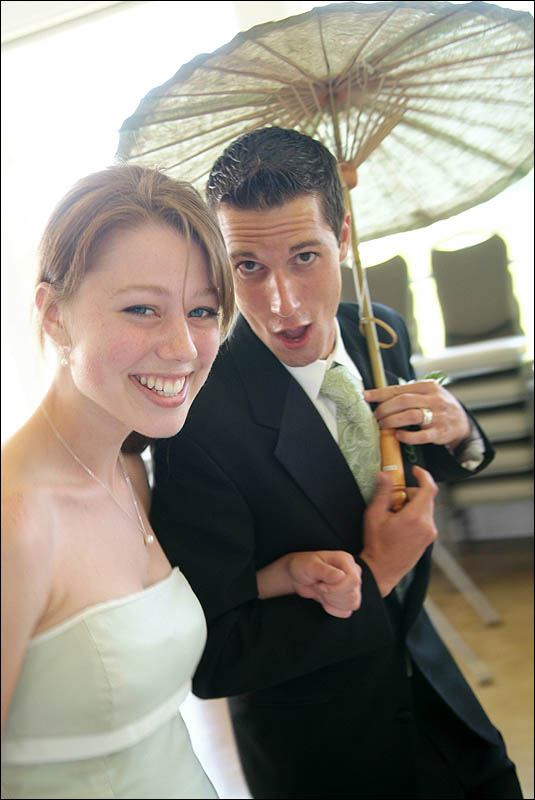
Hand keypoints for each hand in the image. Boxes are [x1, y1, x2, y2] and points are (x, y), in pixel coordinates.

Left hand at [287, 551, 361, 618]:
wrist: (297, 576)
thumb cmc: (303, 566)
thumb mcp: (310, 566)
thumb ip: (325, 571)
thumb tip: (341, 577)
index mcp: (346, 561)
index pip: (353, 580)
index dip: (336, 588)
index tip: (321, 584)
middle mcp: (352, 572)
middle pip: (352, 595)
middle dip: (331, 595)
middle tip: (319, 586)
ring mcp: (351, 586)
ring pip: (352, 604)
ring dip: (332, 602)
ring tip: (321, 591)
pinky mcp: (347, 598)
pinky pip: (347, 612)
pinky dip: (334, 610)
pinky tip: (325, 601)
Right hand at [360, 466, 437, 596]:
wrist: (382, 570)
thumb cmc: (377, 544)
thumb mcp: (374, 515)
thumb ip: (383, 492)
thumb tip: (384, 474)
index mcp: (415, 517)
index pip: (429, 488)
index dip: (423, 475)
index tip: (415, 470)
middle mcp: (427, 525)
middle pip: (426, 497)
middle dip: (411, 492)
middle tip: (394, 499)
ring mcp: (430, 534)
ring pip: (426, 508)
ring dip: (413, 504)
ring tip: (395, 515)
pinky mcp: (429, 540)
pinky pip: (426, 519)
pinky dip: (416, 515)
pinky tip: (401, 525)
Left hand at [364, 380, 470, 449]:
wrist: (462, 421)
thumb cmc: (438, 406)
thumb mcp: (428, 393)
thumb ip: (409, 393)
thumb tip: (380, 396)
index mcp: (428, 386)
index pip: (399, 388)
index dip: (380, 393)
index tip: (365, 396)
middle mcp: (434, 399)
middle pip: (403, 401)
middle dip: (384, 409)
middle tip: (374, 417)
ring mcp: (438, 415)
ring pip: (410, 416)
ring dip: (392, 421)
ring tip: (382, 426)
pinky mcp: (439, 432)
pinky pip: (421, 435)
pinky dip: (407, 436)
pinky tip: (398, 435)